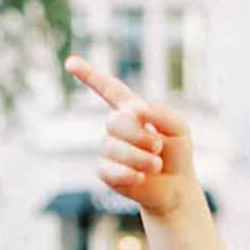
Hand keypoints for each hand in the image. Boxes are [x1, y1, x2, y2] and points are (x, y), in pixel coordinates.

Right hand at [65, 55, 202, 220]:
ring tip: (156, 164)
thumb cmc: (176, 154)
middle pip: (116, 121)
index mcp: (131, 110)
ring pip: (113, 148)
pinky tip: (141, 177)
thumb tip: (137, 110)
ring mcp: (109, 148)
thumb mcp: (178, 128)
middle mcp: (116, 127)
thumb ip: (161, 113)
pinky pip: (108, 170)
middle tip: (159, 146)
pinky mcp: (106, 171)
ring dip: (141, 157)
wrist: (176, 186)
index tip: (70, 62)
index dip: (89, 75)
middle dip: (141, 135)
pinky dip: (128, 174)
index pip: (109, 89)